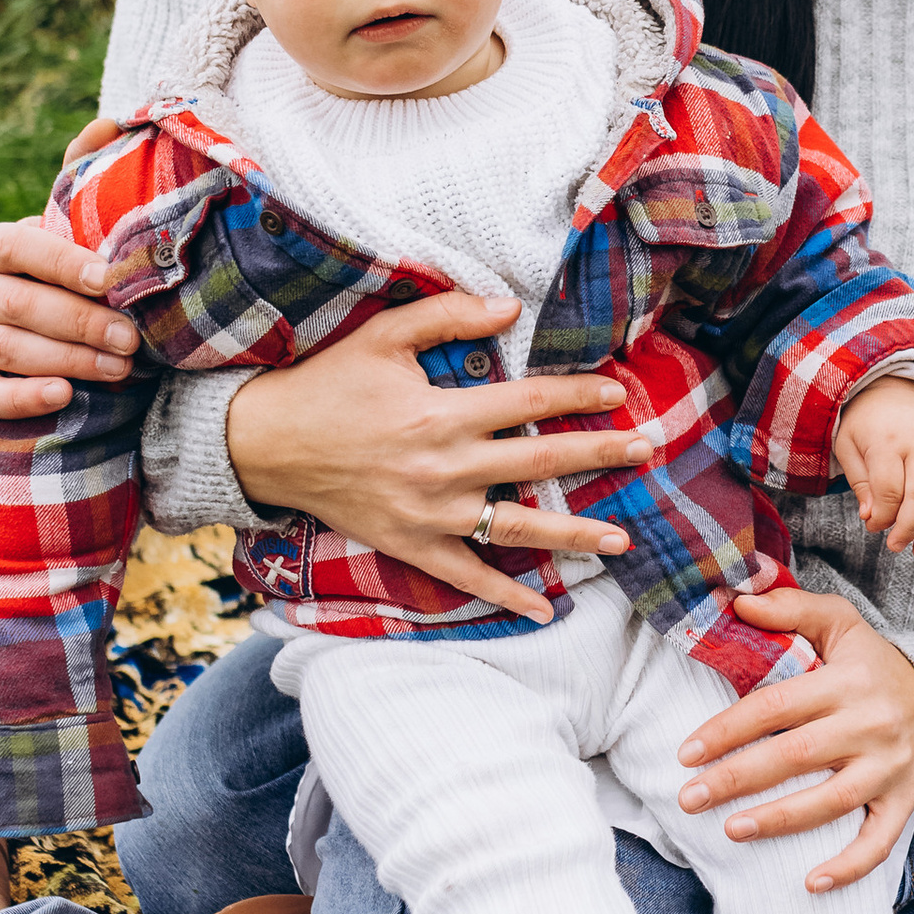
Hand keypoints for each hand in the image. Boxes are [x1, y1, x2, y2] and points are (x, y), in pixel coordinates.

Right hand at [0, 121, 132, 416]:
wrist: (33, 334)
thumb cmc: (63, 274)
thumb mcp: (70, 228)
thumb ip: (84, 176)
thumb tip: (111, 122)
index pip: (22, 248)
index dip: (63, 264)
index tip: (108, 280)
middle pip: (20, 305)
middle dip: (80, 323)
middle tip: (132, 339)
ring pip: (8, 350)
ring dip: (67, 360)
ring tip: (120, 368)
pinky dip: (23, 397)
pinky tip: (63, 395)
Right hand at [223, 289, 651, 622]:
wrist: (266, 444)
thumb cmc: (328, 383)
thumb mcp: (383, 337)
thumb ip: (449, 317)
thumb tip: (511, 305)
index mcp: (442, 413)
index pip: (528, 402)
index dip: (577, 397)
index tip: (618, 396)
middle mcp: (444, 467)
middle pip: (538, 461)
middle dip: (597, 455)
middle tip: (647, 451)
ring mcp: (430, 513)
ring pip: (515, 526)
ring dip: (573, 533)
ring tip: (623, 538)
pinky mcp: (410, 544)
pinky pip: (465, 576)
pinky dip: (504, 594)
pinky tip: (543, 607)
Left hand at [678, 585, 913, 892]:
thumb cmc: (873, 664)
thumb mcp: (840, 623)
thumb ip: (790, 608)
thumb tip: (737, 601)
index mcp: (846, 682)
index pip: (775, 707)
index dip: (727, 730)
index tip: (687, 752)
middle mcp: (869, 726)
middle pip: (795, 757)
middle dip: (737, 779)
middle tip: (689, 798)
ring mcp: (889, 768)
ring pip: (830, 802)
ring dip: (779, 820)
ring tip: (731, 831)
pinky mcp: (904, 800)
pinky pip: (878, 842)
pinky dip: (848, 866)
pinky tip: (809, 883)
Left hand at [832, 383, 913, 564]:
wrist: (895, 388)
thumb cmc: (864, 422)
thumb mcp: (848, 445)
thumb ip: (859, 482)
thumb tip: (871, 518)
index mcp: (887, 440)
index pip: (890, 488)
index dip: (882, 516)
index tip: (872, 526)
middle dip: (909, 527)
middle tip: (896, 547)